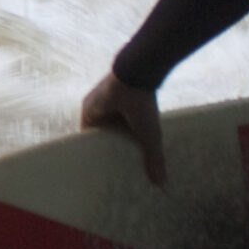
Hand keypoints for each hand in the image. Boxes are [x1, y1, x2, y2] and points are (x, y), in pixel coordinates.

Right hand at [80, 72, 166, 186]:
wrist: (144, 65)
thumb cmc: (136, 99)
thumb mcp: (146, 131)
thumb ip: (153, 156)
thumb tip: (159, 183)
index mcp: (89, 112)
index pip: (90, 137)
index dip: (100, 150)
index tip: (109, 163)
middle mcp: (93, 102)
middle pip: (102, 127)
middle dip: (114, 140)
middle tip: (125, 156)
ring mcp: (106, 92)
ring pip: (113, 116)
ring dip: (123, 126)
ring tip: (135, 142)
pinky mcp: (121, 84)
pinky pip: (123, 105)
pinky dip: (130, 115)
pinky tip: (142, 123)